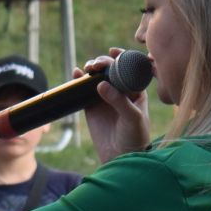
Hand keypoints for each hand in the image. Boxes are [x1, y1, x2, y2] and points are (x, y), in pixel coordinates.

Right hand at [81, 46, 150, 161]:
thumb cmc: (135, 138)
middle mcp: (120, 90)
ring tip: (87, 69)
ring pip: (96, 77)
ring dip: (91, 69)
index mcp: (135, 90)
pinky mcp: (90, 106)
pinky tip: (75, 74)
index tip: (113, 52)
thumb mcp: (132, 118)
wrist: (121, 157)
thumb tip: (101, 84)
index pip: (129, 68)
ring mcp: (104, 98)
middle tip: (96, 66)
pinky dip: (78, 80)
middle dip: (103, 63)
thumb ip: (119, 101)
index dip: (122, 57)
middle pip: (110, 69)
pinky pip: (83, 90)